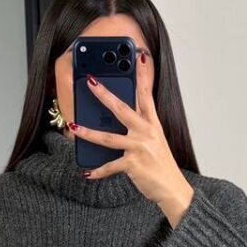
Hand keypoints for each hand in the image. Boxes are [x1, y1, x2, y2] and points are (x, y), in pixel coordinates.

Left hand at [70, 63, 193, 220]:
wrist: (173, 189)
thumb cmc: (161, 166)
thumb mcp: (155, 142)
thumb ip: (139, 129)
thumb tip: (115, 121)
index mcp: (152, 125)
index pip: (146, 95)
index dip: (142, 75)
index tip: (139, 57)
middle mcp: (146, 133)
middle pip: (122, 109)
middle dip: (104, 95)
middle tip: (91, 82)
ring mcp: (140, 148)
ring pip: (108, 138)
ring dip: (88, 133)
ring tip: (73, 127)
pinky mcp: (134, 164)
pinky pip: (110, 166)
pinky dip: (98, 172)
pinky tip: (87, 173)